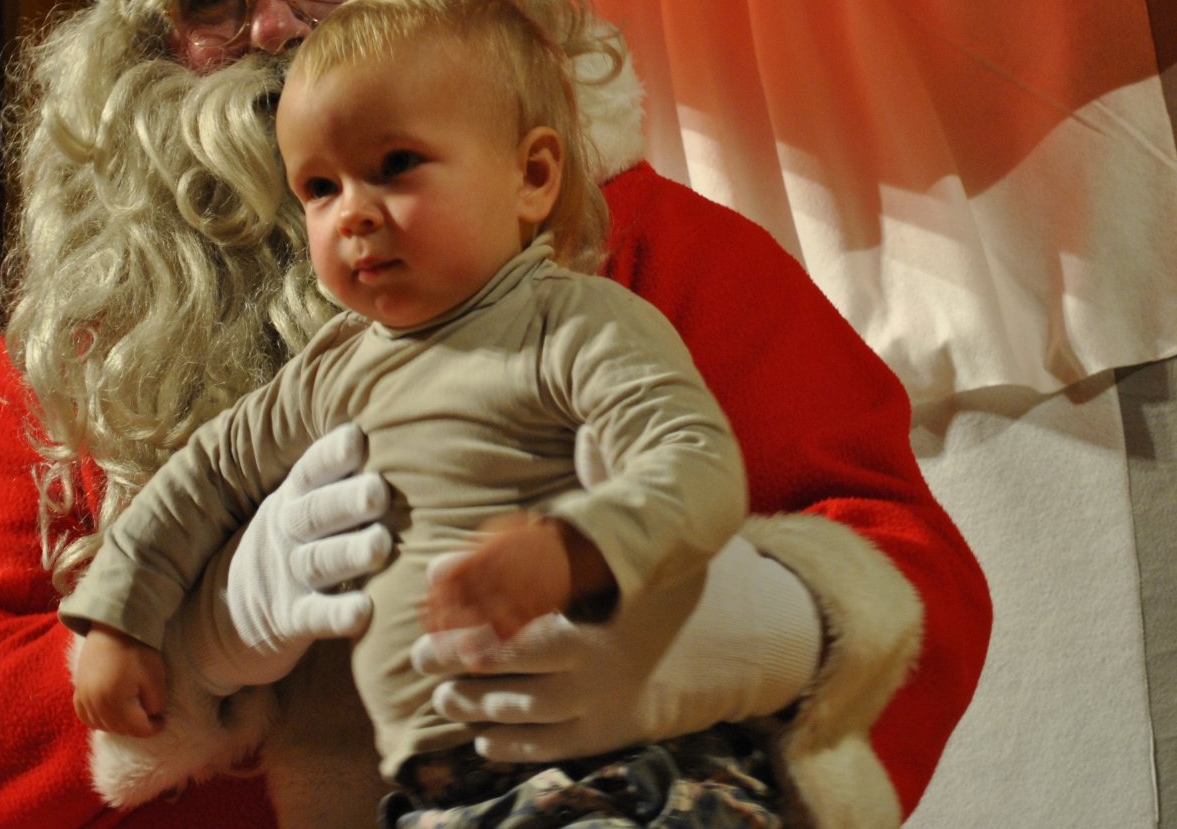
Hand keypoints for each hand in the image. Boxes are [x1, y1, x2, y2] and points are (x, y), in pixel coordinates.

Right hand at [73, 626, 166, 736]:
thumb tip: (152, 717)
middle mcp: (95, 704)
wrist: (112, 628)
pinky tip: (111, 715)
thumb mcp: (155, 678)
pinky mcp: (78, 692)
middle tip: (150, 717)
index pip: (136, 728)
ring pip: (103, 726)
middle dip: (137, 727)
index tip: (162, 720)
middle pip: (119, 729)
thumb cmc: (137, 651)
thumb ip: (155, 704)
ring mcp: (83, 698)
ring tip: (134, 715)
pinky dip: (100, 721)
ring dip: (120, 726)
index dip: (153, 727)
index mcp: (115, 701)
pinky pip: (86, 717)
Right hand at [183, 423, 392, 693]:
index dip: (331, 455)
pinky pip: (315, 617)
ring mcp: (288, 576)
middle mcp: (288, 532)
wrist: (235, 607)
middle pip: (316, 513)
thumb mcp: (302, 502)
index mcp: (293, 497)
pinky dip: (338, 615)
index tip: (357, 438)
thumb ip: (338, 474)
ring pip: (319, 562)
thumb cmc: (299, 540)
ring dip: (350, 553)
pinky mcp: (291, 620)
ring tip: (380, 545)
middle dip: (347, 501)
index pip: (310, 471)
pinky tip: (365, 611)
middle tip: (378, 491)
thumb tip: (399, 427)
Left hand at [410, 427, 819, 761]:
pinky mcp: (611, 731)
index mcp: (604, 594)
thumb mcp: (655, 530)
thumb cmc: (694, 575)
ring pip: (518, 706)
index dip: (473, 579)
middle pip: (506, 654)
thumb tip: (582, 432)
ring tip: (439, 692)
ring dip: (470, 701)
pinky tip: (482, 733)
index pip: (523, 584)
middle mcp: (599, 650)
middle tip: (419, 650)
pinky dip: (508, 742)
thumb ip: (603, 497)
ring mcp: (603, 696)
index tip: (435, 571)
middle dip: (455, 652)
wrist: (756, 638)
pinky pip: (546, 746)